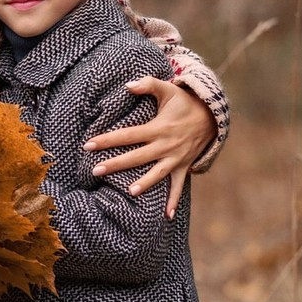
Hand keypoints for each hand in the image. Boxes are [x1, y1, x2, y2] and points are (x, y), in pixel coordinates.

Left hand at [83, 78, 216, 218]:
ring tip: (129, 192)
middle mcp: (166, 145)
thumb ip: (147, 84)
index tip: (88, 145)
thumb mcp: (168, 89)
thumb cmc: (184, 102)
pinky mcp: (183, 166)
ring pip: (157, 173)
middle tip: (95, 171)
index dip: (107, 140)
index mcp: (158, 128)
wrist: (212, 116)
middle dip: (116, 164)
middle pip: (137, 157)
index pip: (128, 135)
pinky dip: (173, 201)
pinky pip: (178, 186)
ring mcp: (175, 158)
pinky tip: (167, 216)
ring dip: (145, 183)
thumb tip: (127, 85)